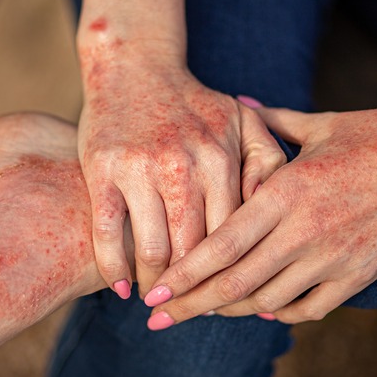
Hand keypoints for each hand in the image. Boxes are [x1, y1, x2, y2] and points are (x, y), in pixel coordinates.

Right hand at [78, 46, 283, 298]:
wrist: (134, 67)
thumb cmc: (193, 104)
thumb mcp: (243, 121)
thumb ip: (267, 163)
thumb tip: (274, 218)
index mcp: (222, 158)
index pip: (232, 236)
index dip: (230, 274)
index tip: (226, 298)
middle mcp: (184, 165)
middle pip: (194, 251)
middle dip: (194, 290)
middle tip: (191, 308)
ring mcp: (141, 169)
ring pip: (153, 249)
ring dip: (155, 285)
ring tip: (157, 298)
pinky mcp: (103, 171)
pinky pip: (108, 233)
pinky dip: (114, 268)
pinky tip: (121, 287)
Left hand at [143, 98, 376, 328]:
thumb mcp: (322, 124)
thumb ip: (273, 122)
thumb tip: (240, 102)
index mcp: (288, 192)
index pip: (222, 244)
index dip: (184, 272)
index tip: (154, 291)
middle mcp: (305, 231)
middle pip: (236, 282)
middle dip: (192, 305)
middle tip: (160, 319)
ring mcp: (335, 257)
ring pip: (269, 301)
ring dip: (233, 310)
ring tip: (207, 309)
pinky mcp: (362, 274)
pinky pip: (311, 307)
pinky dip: (282, 312)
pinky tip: (265, 308)